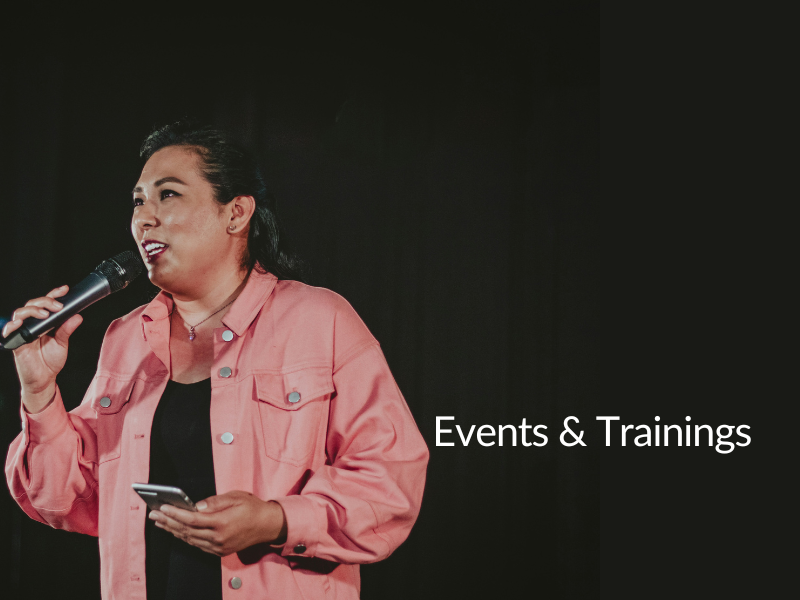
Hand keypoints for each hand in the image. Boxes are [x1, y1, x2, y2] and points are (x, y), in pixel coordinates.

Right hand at [2, 285, 82, 413]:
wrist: (43, 379)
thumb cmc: (50, 361)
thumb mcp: (62, 343)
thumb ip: (67, 329)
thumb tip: (77, 316)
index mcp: (44, 322)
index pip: (46, 304)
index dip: (54, 294)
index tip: (65, 289)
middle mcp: (32, 324)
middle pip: (33, 304)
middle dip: (46, 301)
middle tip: (58, 306)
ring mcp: (23, 332)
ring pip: (21, 313)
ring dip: (32, 310)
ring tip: (45, 314)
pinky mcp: (16, 342)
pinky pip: (10, 331)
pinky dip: (11, 325)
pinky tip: (18, 323)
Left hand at [149, 491, 287, 556]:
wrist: (268, 526)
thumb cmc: (252, 508)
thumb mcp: (235, 497)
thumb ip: (214, 502)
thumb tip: (196, 506)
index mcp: (222, 523)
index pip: (192, 519)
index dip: (175, 513)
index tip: (162, 507)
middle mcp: (218, 538)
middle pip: (186, 531)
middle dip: (168, 522)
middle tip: (154, 515)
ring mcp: (218, 547)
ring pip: (189, 539)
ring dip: (173, 530)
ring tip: (160, 522)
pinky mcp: (219, 551)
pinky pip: (197, 545)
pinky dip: (185, 537)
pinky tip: (177, 530)